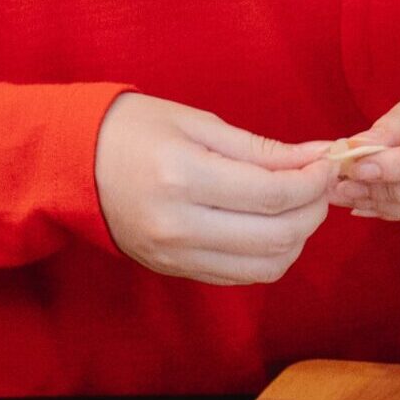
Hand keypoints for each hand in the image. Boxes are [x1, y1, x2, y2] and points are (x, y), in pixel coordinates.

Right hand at [95, 94, 335, 285]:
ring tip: (298, 205)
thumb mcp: (197, 123)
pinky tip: (270, 225)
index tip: (327, 163)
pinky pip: (240, 276)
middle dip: (313, 210)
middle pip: (277, 236)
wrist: (72, 164)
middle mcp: (179, 225)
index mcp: (183, 177)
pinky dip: (269, 255)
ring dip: (298, 238)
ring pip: (266, 266)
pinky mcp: (174, 270)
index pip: (273, 194)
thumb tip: (317, 157)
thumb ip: (260, 148)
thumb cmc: (133, 130)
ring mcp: (175, 255)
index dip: (314, 181)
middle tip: (319, 184)